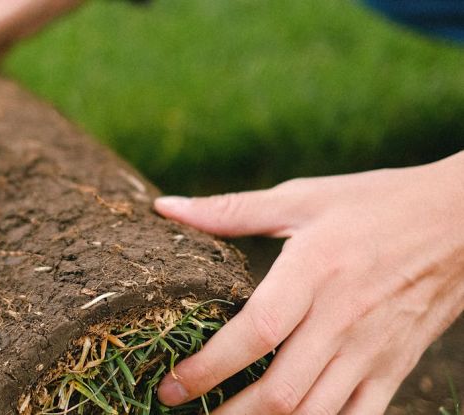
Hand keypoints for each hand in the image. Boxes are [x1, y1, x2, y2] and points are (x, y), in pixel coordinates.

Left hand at [155, 151, 463, 413]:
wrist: (462, 220)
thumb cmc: (376, 204)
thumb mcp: (303, 197)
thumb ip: (231, 210)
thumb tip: (166, 207)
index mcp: (314, 271)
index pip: (256, 333)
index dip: (208, 367)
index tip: (171, 385)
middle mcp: (343, 318)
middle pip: (282, 390)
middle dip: (227, 413)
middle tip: (182, 412)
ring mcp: (373, 349)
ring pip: (315, 412)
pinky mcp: (395, 367)